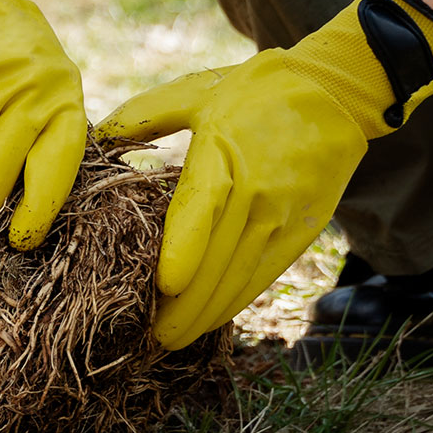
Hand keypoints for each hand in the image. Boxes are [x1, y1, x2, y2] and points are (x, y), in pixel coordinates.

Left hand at [98, 0, 432, 348]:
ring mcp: (282, 218)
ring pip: (240, 278)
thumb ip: (144, 115)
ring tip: (172, 340)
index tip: (163, 285)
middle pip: (217, 260)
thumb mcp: (196, 92)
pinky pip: (263, 276)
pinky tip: (210, 319)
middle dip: (184, 306)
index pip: (203, 211)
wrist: (334, 95)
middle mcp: (256, 194)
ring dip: (207, 314)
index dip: (185, 251)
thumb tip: (97, 136)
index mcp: (224, 156)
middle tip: (149, 338)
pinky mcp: (300, 233)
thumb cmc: (255, 92)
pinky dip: (235, 302)